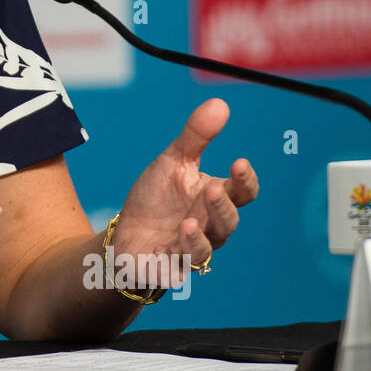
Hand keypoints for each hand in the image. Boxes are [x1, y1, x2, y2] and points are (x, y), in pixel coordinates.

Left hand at [112, 98, 258, 291]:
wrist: (125, 234)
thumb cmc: (156, 199)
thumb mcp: (173, 162)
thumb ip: (196, 136)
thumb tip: (220, 104)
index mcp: (214, 197)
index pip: (242, 192)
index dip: (245, 180)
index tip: (239, 163)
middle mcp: (209, 225)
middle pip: (228, 220)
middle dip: (222, 206)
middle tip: (212, 190)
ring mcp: (192, 248)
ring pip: (207, 246)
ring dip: (200, 235)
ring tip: (187, 222)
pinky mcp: (171, 266)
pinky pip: (181, 266)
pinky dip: (176, 255)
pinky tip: (169, 243)